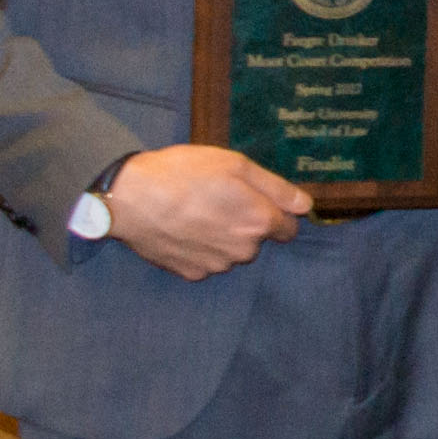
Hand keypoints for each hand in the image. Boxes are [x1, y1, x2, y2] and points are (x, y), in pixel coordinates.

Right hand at [102, 144, 307, 278]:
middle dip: (246, 223)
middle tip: (218, 199)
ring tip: (196, 212)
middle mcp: (243, 250)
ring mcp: (215, 265)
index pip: (289, 229)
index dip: (275, 212)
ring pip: (232, 252)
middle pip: (257, 240)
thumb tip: (306, 206)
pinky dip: (200, 248)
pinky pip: (206, 261)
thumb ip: (276, 188)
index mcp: (259, 222)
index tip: (255, 200)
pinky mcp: (190, 273)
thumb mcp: (235, 165)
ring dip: (223, 237)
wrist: (130, 199)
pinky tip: (182, 229)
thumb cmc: (184, 174)